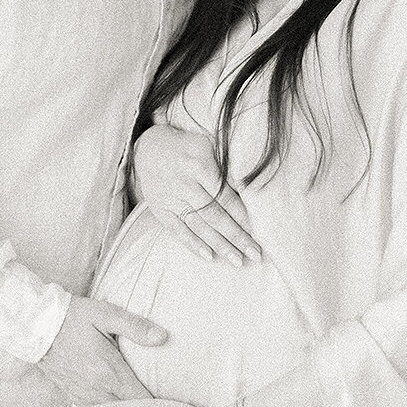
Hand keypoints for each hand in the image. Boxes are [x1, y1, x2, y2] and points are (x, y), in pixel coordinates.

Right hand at [37, 296, 166, 406]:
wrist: (37, 327)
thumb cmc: (73, 318)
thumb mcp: (105, 314)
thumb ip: (135, 327)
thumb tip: (162, 337)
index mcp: (110, 372)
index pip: (142, 402)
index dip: (158, 406)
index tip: (171, 402)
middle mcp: (98, 390)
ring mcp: (85, 396)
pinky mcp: (74, 397)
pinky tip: (118, 406)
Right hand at [132, 121, 261, 266]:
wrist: (149, 147)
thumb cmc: (188, 147)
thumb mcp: (209, 146)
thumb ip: (227, 166)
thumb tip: (251, 191)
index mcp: (200, 166)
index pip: (225, 197)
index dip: (242, 217)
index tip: (258, 232)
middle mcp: (185, 184)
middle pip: (214, 216)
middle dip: (237, 237)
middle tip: (256, 254)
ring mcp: (171, 199)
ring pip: (199, 227)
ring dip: (220, 246)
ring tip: (238, 261)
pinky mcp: (161, 210)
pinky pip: (178, 231)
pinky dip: (193, 244)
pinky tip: (209, 257)